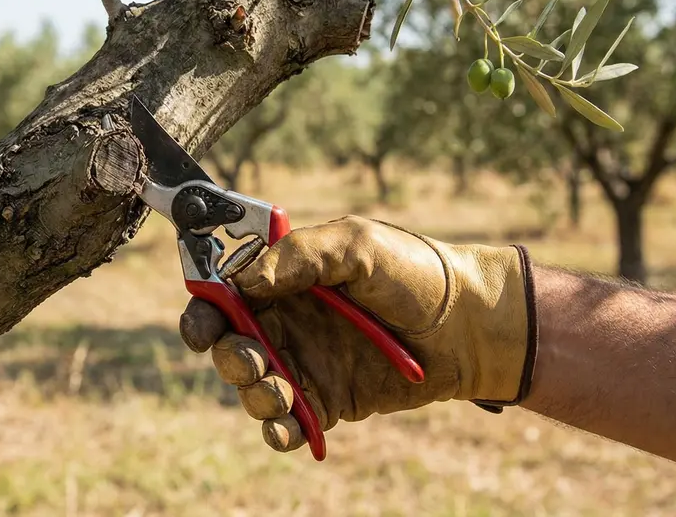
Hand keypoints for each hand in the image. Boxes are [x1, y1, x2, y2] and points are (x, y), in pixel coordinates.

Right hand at [179, 215, 535, 452]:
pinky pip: (288, 422)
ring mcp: (305, 363)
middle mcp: (287, 322)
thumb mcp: (357, 245)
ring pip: (253, 387)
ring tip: (281, 392)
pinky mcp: (327, 401)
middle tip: (252, 359)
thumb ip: (300, 256)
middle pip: (228, 344)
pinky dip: (280, 430)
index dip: (206, 310)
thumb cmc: (415, 273)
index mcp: (284, 280)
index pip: (225, 295)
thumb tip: (245, 279)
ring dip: (254, 394)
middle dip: (228, 355)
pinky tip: (290, 427)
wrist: (470, 326)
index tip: (205, 325)